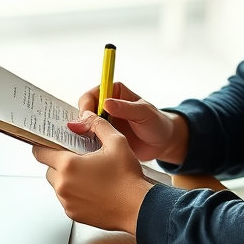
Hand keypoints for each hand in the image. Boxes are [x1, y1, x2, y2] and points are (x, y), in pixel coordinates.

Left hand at [32, 114, 150, 233]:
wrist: (138, 208)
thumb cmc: (128, 178)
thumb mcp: (116, 142)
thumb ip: (98, 125)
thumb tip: (86, 117)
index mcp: (68, 165)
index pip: (40, 152)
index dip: (44, 145)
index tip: (51, 143)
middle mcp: (63, 185)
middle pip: (49, 169)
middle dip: (60, 163)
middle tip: (79, 159)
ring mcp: (67, 202)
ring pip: (57, 185)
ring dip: (67, 179)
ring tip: (89, 175)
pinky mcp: (73, 214)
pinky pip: (67, 199)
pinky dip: (75, 193)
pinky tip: (93, 189)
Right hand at [73, 81, 187, 163]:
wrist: (162, 143)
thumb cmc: (157, 124)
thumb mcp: (144, 113)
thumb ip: (126, 108)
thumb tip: (106, 103)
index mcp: (114, 92)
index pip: (91, 95)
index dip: (86, 106)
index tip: (87, 118)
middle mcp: (105, 106)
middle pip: (83, 111)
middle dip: (81, 122)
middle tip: (84, 133)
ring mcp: (103, 122)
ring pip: (84, 126)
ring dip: (82, 134)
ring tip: (85, 143)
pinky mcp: (104, 137)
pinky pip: (89, 140)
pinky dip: (87, 144)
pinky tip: (90, 151)